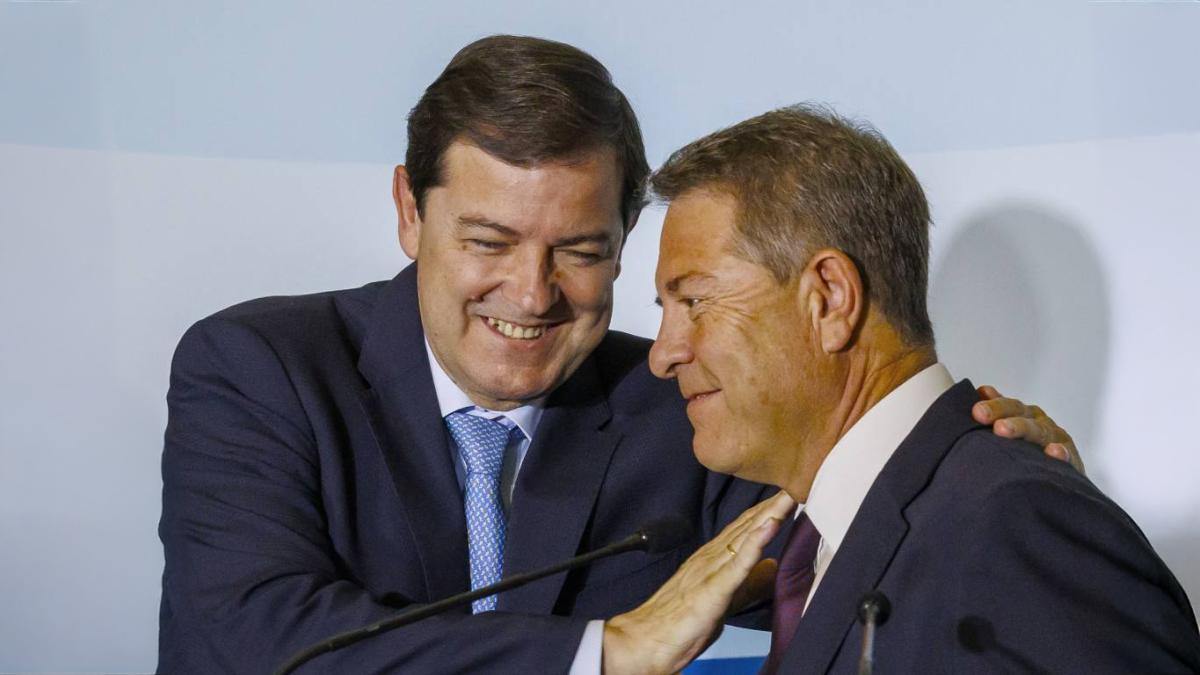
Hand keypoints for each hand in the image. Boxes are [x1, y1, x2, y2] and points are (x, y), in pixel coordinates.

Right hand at [602, 491, 796, 674]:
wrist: (646, 640)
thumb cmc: (679, 624)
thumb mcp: (725, 599)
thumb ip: (748, 583)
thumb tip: (772, 567)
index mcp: (713, 560)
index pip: (745, 529)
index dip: (768, 511)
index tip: (789, 493)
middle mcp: (712, 558)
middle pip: (748, 526)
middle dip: (772, 504)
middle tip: (795, 482)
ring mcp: (711, 571)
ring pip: (745, 537)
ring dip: (768, 515)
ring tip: (788, 496)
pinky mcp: (713, 589)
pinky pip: (738, 564)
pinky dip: (755, 543)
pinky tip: (770, 527)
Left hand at [972, 386, 1083, 473]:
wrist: (1053, 484)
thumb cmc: (1020, 457)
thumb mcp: (1004, 437)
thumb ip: (991, 419)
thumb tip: (974, 399)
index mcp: (1021, 415)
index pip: (1006, 405)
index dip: (991, 404)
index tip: (975, 408)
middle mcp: (1038, 422)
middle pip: (1019, 412)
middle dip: (999, 411)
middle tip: (980, 414)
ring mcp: (1056, 439)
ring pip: (1039, 430)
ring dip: (1021, 428)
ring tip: (1001, 429)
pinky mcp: (1072, 460)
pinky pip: (1067, 456)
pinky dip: (1061, 453)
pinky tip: (1052, 452)